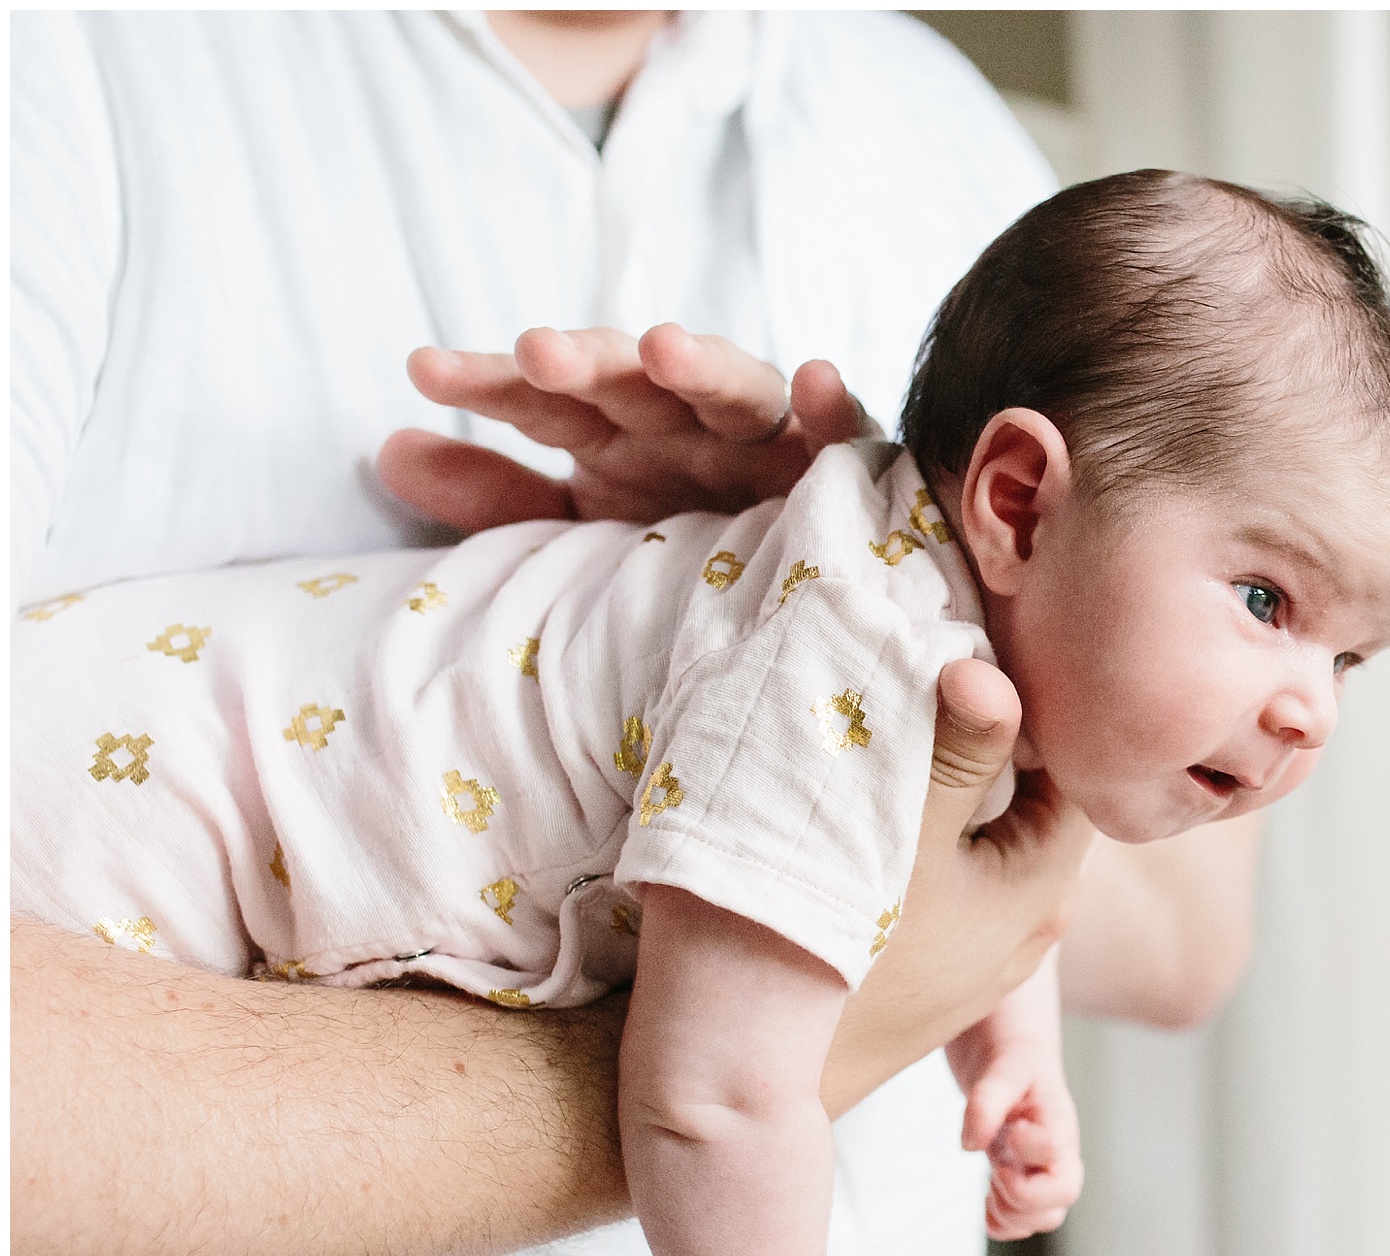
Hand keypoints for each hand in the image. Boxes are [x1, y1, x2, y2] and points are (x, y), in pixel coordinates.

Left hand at [376, 324, 868, 532]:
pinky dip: (828, 404)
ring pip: (731, 390)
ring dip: (701, 364)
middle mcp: (685, 426)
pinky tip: (813, 378)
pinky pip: (840, 432)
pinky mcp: (836, 465)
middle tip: (536, 352)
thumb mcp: (580, 532)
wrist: (797, 606)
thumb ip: (495, 500)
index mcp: (618, 438)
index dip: (490, 382)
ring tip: (662, 349)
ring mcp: (763, 440)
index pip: (546, 400)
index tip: (426, 370)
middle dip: (587, 361)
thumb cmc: (682, 553)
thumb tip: (384, 448)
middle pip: (631, 380)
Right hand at [820, 662, 1095, 1115]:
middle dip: (989, 745)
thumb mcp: (900, 833)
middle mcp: (1027, 931)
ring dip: (951, 793)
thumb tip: (995, 671)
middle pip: (1030, 806)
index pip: (1074, 773)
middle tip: (931, 677)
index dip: (1034, 710)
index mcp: (1040, 888)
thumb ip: (957, 749)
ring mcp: (978, 962)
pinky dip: (925, 842)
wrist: (740, 1079)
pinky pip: (947, 888)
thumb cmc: (826, 951)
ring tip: (895, 734)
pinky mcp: (929, 978)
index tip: (975, 657)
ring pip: (984, 847)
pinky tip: (874, 814)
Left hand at [955, 1034, 1083, 1240]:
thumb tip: (971, 1145)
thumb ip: (986, 1101)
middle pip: (1065, 1195)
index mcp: (1057, 1118)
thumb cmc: (1014, 1062)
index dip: (1026, 1147)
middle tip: (999, 1170)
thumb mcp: (1001, 1069)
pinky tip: (988, 1197)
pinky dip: (1002, 1223)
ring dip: (1012, 1213)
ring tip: (992, 1183)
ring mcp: (1046, 1172)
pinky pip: (1024, 1224)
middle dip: (1022, 1194)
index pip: (1054, 1148)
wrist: (1016, 1062)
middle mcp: (1060, 1151)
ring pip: (1048, 1218)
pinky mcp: (1029, 1184)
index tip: (1009, 1130)